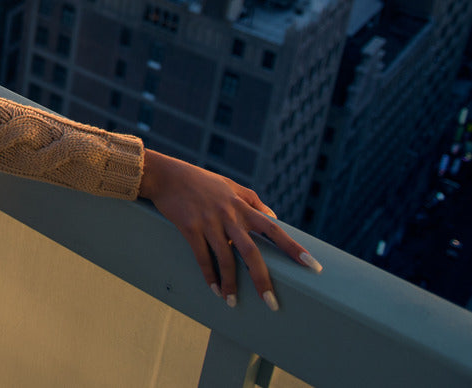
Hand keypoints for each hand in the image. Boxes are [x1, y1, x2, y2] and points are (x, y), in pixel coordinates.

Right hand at [138, 149, 321, 309]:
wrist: (166, 175)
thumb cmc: (199, 181)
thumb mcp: (229, 185)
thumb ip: (252, 200)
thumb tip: (274, 217)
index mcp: (242, 206)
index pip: (273, 229)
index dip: (293, 247)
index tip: (312, 265)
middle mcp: (229, 215)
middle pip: (251, 252)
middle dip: (262, 279)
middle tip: (272, 303)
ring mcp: (209, 222)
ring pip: (226, 259)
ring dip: (231, 284)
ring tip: (232, 302)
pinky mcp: (190, 227)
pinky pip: (202, 257)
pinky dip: (209, 275)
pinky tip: (214, 289)